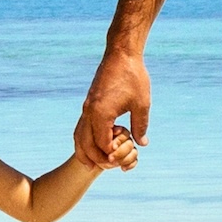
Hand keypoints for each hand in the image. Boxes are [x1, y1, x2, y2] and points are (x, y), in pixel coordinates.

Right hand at [76, 50, 150, 165]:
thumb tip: (142, 143)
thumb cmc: (133, 77)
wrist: (121, 54)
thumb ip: (140, 125)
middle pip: (85, 143)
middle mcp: (89, 111)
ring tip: (90, 164)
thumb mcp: (141, 104)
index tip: (121, 162)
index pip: (102, 144)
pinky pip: (81, 126)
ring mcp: (87, 107)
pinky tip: (92, 143)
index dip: (111, 155)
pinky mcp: (89, 103)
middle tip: (108, 167)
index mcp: (101, 113)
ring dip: (84, 151)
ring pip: (79, 135)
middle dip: (95, 158)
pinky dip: (83, 138)